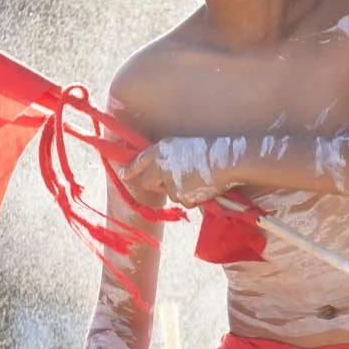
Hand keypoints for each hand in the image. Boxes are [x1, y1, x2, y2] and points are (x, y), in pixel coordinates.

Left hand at [121, 140, 236, 205]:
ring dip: (180, 191)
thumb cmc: (210, 151)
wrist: (226, 160)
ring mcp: (169, 180)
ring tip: (197, 179)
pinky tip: (202, 187)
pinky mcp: (179, 194)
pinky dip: (192, 197)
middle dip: (155, 185)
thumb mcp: (183, 146)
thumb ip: (168, 157)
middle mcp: (161, 164)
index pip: (139, 161)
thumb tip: (159, 173)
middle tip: (170, 183)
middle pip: (147, 182)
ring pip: (169, 193)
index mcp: (161, 148)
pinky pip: (183, 201)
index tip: (123, 175)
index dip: (130, 169)